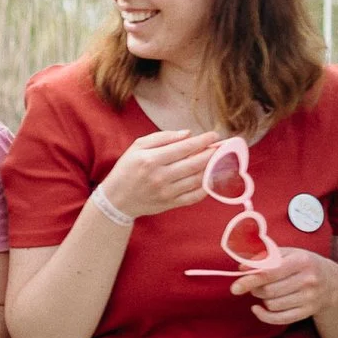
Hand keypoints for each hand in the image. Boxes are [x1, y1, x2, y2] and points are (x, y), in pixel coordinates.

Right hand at [99, 130, 222, 219]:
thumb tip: (187, 134)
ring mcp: (167, 192)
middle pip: (194, 163)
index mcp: (151, 159)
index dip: (202, 141)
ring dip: (211, 169)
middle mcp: (160, 176)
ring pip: (197, 179)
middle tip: (221, 147)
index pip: (184, 148)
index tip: (214, 135)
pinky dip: (206, 187)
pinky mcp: (171, 204)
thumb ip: (162, 137)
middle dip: (212, 153)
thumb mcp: (137, 147)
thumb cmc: (126, 169)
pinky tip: (210, 178)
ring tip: (218, 160)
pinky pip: (194, 196)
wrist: (116, 199)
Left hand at [231, 247, 337, 325]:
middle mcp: (308, 280)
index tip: (235, 287)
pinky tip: (259, 309)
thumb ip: (265, 256)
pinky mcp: (308, 312)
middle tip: (255, 284)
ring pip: (272, 305)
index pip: (270, 273)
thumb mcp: (289, 253)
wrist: (332, 282)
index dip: (249, 280)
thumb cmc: (304, 264)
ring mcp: (310, 298)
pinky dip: (265, 316)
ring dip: (263, 300)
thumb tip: (242, 267)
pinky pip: (280, 319)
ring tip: (267, 292)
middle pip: (269, 291)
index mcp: (302, 261)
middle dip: (255, 289)